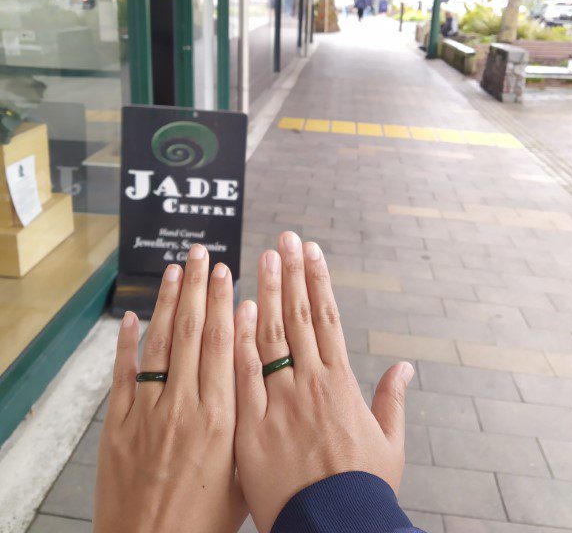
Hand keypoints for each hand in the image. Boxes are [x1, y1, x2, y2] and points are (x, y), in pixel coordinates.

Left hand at [94, 246, 245, 532]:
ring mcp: (147, 413)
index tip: (228, 272)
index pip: (221, 345)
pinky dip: (125, 344)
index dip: (224, 304)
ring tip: (174, 269)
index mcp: (221, 418)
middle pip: (190, 334)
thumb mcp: (246, 475)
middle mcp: (184, 406)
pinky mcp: (117, 427)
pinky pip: (122, 375)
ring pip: (159, 345)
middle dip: (197, 288)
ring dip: (166, 302)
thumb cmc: (206, 524)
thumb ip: (256, 423)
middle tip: (201, 252)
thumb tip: (267, 377)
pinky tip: (130, 316)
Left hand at [234, 232, 413, 532]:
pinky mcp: (250, 425)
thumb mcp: (389, 445)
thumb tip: (406, 366)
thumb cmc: (362, 490)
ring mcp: (278, 402)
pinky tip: (234, 310)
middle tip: (283, 239)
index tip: (312, 250)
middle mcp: (309, 384)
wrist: (332, 530)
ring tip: (260, 259)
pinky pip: (241, 375)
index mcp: (341, 384)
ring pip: (269, 336)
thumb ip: (393, 400)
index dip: (319, 280)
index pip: (327, 319)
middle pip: (298, 317)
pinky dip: (237, 340)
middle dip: (291, 274)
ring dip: (266, 293)